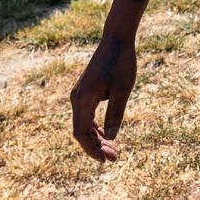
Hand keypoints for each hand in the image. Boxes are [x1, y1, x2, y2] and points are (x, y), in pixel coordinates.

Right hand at [70, 35, 137, 161]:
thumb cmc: (122, 62)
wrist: (116, 39)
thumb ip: (115, 113)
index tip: (106, 159)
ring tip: (112, 150)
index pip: (82, 132)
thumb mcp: (122, 90)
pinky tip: (106, 135)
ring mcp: (79, 95)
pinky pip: (86, 115)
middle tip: (113, 158)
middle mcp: (76, 98)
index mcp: (82, 99)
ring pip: (83, 124)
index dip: (92, 149)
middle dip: (95, 146)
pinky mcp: (85, 92)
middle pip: (81, 131)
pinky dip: (95, 127)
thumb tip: (111, 136)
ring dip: (95, 138)